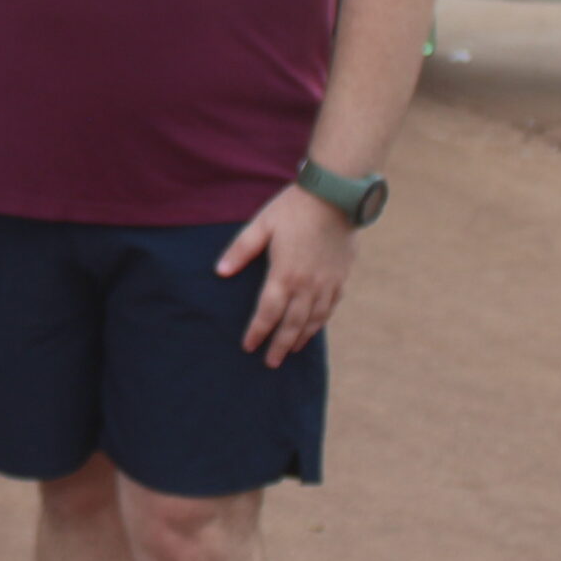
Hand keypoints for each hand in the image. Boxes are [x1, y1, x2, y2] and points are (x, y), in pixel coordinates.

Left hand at [216, 185, 355, 368]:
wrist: (335, 197)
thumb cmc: (293, 208)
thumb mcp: (261, 225)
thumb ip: (240, 250)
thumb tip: (219, 272)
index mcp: (284, 274)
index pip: (268, 313)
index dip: (257, 332)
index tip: (248, 347)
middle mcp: (307, 285)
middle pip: (292, 324)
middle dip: (279, 346)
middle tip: (270, 363)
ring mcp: (327, 283)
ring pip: (313, 320)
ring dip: (300, 338)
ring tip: (290, 352)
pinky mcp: (341, 278)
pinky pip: (330, 308)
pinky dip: (320, 322)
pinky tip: (313, 328)